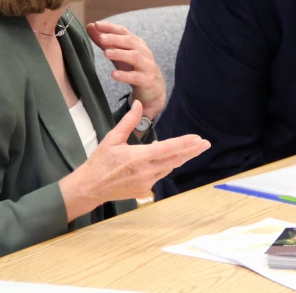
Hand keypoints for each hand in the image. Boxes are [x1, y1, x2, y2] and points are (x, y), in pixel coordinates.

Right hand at [59, 100, 209, 220]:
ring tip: (191, 148)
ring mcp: (146, 183)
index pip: (167, 149)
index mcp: (138, 157)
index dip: (184, 144)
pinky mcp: (145, 190)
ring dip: (179, 157)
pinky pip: (159, 175)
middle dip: (192, 151)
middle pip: (175, 160)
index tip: (198, 139)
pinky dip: (164, 166)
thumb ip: (128, 121)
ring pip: (169, 168)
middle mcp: (145, 171)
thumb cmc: (100, 161)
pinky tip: (164, 159)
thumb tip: (138, 104)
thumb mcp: (112, 138)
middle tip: (205, 143)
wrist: (90, 187)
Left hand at [87, 21, 165, 119]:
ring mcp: (147, 66)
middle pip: (130, 42)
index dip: (110, 27)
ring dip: (120, 53)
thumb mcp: (119, 54)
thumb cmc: (133, 67)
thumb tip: (90, 26)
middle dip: (115, 39)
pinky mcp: (147, 80)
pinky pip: (136, 77)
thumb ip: (105, 42)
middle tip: (101, 38)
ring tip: (106, 53)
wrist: (153, 88)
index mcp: (136, 43)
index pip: (123, 31)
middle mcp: (143, 51)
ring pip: (135, 57)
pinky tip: (114, 74)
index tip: (96, 25)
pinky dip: (125, 75)